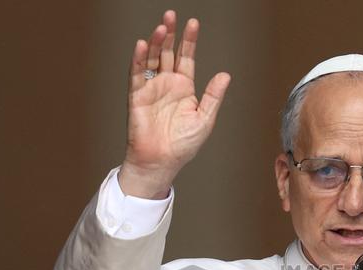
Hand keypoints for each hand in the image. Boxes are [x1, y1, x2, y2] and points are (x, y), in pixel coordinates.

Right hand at [119, 9, 231, 198]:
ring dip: (157, 43)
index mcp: (184, 88)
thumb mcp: (205, 119)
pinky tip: (144, 45)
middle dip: (171, 34)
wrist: (162, 161)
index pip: (187, 57)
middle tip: (171, 15)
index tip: (193, 23)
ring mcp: (152, 88)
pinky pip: (137, 74)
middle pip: (168, 52)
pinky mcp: (137, 96)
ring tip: (161, 27)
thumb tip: (225, 75)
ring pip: (153, 59)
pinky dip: (140, 59)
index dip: (189, 40)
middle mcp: (167, 84)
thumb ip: (213, 96)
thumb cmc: (183, 145)